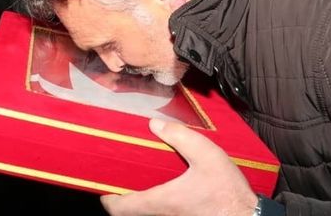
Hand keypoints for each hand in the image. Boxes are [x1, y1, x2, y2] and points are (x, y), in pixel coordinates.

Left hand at [101, 119, 257, 215]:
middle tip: (119, 180)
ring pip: (145, 215)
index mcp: (161, 201)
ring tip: (139, 180)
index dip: (107, 199)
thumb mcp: (206, 155)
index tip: (102, 186)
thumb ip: (180, 137)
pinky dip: (154, 204)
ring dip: (138, 201)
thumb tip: (155, 124)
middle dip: (121, 200)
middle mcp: (163, 215)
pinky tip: (164, 187)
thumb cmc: (228, 192)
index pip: (120, 208)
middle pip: (129, 214)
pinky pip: (160, 215)